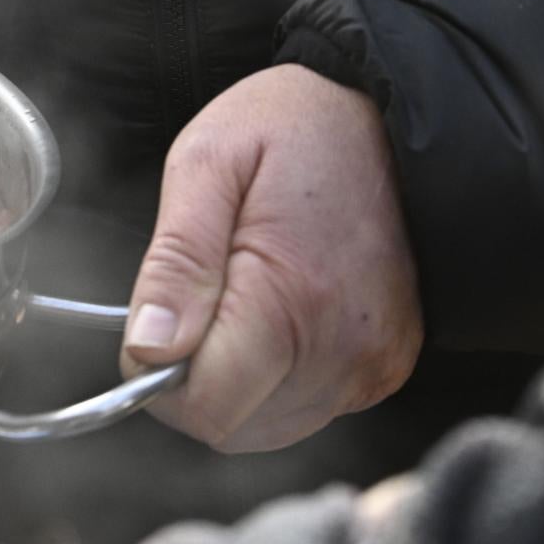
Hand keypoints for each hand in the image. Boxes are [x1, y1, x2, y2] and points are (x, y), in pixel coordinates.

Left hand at [122, 63, 422, 451]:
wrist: (394, 116)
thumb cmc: (297, 129)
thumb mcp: (207, 163)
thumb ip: (175, 261)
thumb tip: (149, 346)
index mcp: (292, 297)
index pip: (205, 405)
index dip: (157, 376)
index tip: (154, 325)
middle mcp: (343, 347)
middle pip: (231, 426)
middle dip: (191, 380)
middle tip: (194, 302)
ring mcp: (372, 364)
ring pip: (265, 427)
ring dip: (232, 383)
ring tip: (237, 300)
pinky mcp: (386, 367)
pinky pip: (305, 409)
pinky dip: (272, 381)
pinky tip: (272, 317)